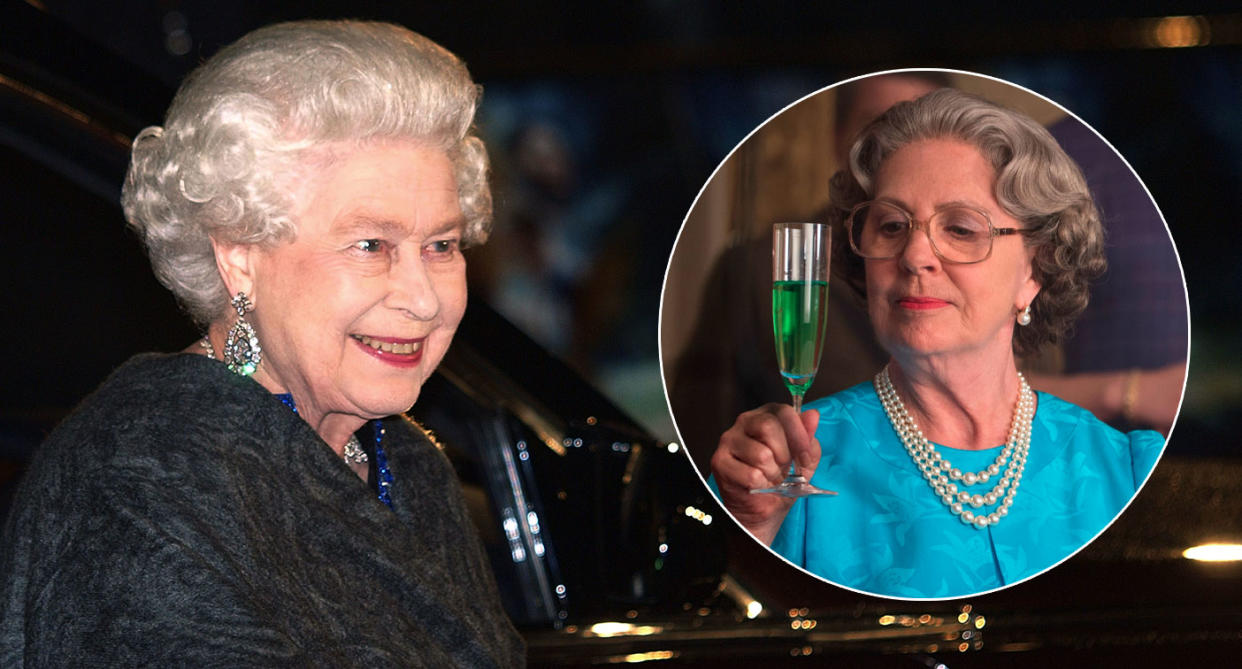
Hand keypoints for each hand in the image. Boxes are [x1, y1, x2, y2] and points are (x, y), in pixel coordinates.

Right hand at [710, 404, 820, 544]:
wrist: (763, 511)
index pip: (783, 411)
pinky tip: (757, 485)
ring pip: (761, 454)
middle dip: (784, 454)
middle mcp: (744, 423)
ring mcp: (728, 441)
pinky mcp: (719, 462)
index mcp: (765, 416)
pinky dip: (760, 485)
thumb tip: (812, 415)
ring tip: (769, 477)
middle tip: (784, 467)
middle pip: (768, 427)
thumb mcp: (803, 461)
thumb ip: (808, 438)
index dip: (799, 434)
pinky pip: (750, 474)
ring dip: (772, 473)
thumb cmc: (781, 482)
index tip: (805, 454)